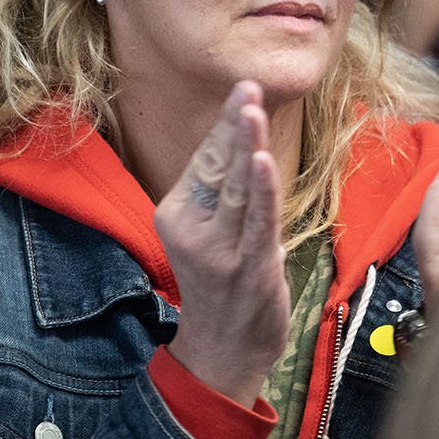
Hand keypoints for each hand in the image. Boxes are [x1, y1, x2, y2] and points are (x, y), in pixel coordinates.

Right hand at [154, 81, 288, 407]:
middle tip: (246, 87)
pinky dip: (260, 190)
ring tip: (251, 109)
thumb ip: (225, 193)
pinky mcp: (248, 267)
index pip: (203, 160)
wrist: (224, 352)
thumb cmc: (223, 286)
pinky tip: (262, 161)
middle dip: (234, 125)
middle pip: (217, 167)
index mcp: (176, 215)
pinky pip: (255, 222)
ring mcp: (219, 250)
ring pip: (236, 188)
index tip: (242, 91)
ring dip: (245, 146)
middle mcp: (192, 230)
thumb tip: (244, 144)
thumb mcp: (210, 234)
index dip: (225, 125)